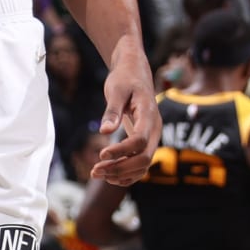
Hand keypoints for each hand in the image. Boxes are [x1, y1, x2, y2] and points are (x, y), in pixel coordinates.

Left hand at [90, 56, 159, 185]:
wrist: (135, 73)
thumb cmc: (125, 79)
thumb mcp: (116, 90)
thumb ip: (112, 110)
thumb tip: (105, 131)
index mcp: (149, 116)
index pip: (140, 140)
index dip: (121, 151)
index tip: (100, 155)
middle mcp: (155, 130)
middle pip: (144, 158)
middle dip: (119, 167)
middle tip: (94, 171)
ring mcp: (152, 137)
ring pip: (143, 165)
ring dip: (121, 173)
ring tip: (96, 174)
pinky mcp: (145, 141)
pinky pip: (141, 164)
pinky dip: (127, 173)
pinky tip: (109, 176)